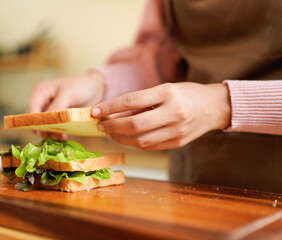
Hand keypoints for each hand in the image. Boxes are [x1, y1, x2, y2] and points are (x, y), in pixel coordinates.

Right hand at [28, 71, 104, 138]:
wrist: (97, 88)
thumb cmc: (81, 85)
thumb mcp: (68, 94)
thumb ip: (57, 106)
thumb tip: (47, 120)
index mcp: (42, 91)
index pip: (32, 108)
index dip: (34, 120)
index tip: (41, 130)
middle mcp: (43, 101)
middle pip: (36, 119)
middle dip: (42, 128)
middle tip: (51, 135)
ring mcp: (51, 111)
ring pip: (44, 125)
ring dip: (50, 132)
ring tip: (60, 137)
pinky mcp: (59, 118)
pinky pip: (53, 128)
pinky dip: (57, 133)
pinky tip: (63, 137)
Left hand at [92, 82, 230, 150]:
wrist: (213, 107)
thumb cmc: (184, 94)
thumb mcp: (162, 90)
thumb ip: (140, 102)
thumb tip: (113, 115)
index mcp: (168, 93)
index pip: (132, 101)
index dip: (110, 107)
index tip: (94, 111)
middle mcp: (174, 112)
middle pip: (135, 125)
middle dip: (112, 127)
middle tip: (100, 125)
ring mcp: (177, 130)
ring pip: (141, 141)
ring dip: (120, 138)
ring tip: (109, 132)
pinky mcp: (178, 143)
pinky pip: (150, 147)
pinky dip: (134, 143)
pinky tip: (125, 138)